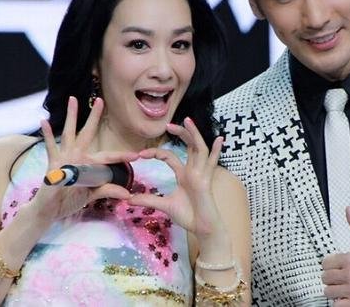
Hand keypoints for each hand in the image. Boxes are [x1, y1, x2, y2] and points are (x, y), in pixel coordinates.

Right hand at [27, 96, 132, 222]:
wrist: (50, 209)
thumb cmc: (70, 201)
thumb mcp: (92, 195)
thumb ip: (107, 191)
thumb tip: (127, 195)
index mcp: (89, 163)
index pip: (108, 157)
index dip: (121, 156)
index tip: (136, 154)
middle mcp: (77, 156)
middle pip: (87, 132)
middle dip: (94, 117)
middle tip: (101, 100)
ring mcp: (64, 157)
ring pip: (69, 133)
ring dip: (71, 117)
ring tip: (73, 100)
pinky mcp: (52, 162)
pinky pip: (51, 147)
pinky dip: (48, 135)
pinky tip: (44, 121)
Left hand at [129, 117, 225, 240]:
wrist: (202, 229)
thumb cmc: (188, 216)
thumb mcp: (164, 205)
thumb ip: (148, 200)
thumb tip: (129, 199)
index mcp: (184, 174)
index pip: (170, 157)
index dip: (156, 153)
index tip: (140, 155)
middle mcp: (194, 170)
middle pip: (189, 146)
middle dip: (181, 133)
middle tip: (168, 124)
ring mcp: (201, 174)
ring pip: (199, 149)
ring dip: (194, 135)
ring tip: (187, 121)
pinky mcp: (206, 181)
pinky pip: (211, 163)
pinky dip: (216, 151)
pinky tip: (220, 139)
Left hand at [322, 207, 349, 306]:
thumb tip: (348, 210)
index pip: (325, 263)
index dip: (330, 266)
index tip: (335, 268)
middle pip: (325, 277)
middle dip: (331, 278)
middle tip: (339, 278)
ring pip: (329, 291)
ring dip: (334, 291)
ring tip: (343, 288)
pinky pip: (336, 305)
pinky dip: (339, 303)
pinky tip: (346, 298)